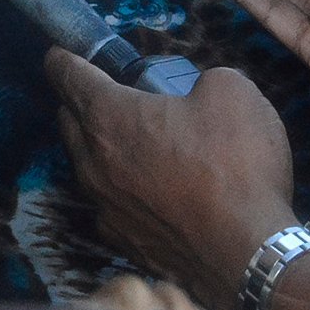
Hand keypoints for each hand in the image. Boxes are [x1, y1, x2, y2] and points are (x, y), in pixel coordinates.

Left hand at [47, 52, 296, 309]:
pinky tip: (146, 188)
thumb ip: (204, 78)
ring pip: (87, 165)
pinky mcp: (125, 242)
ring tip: (130, 140)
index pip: (68, 77)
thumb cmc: (236, 166)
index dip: (64, 60)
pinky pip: (110, 203)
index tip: (60, 55)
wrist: (250, 254)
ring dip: (99, 148)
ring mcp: (106, 207)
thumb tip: (199, 91)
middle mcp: (95, 163)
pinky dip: (120, 189)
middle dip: (81, 102)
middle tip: (105, 93)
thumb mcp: (232, 92)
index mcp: (110, 118)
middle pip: (70, 121)